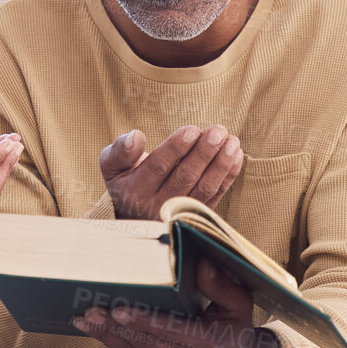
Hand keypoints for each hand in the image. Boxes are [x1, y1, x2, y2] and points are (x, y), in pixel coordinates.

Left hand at [71, 258, 293, 347]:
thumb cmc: (238, 331)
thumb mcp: (239, 305)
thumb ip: (219, 285)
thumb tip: (201, 262)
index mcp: (208, 344)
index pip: (170, 331)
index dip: (142, 321)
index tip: (118, 310)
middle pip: (145, 342)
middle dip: (114, 326)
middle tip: (90, 311)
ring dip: (107, 336)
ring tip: (84, 320)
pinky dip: (116, 344)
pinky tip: (99, 331)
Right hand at [100, 124, 243, 219]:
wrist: (135, 217)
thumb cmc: (126, 181)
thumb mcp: (112, 167)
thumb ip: (119, 151)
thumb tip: (135, 136)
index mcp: (135, 191)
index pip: (158, 167)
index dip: (176, 148)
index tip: (191, 130)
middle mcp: (157, 206)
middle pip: (185, 177)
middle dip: (204, 152)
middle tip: (217, 131)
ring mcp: (180, 214)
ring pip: (204, 188)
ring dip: (220, 164)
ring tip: (231, 141)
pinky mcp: (197, 217)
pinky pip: (216, 196)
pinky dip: (228, 176)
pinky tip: (235, 156)